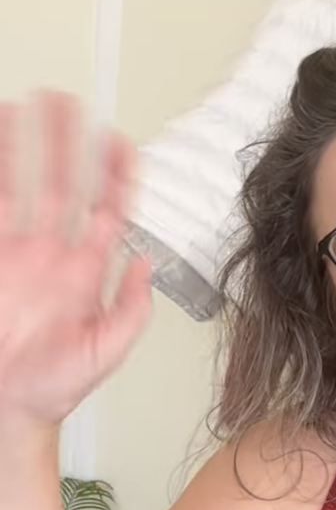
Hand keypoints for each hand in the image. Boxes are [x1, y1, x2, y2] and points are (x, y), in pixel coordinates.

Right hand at [0, 93, 151, 428]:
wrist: (6, 408)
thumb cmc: (51, 388)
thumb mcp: (105, 353)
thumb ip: (130, 311)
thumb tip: (147, 267)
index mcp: (86, 271)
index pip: (108, 210)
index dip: (116, 175)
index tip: (119, 142)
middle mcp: (53, 254)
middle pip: (64, 183)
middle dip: (67, 142)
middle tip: (68, 102)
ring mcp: (18, 251)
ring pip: (24, 184)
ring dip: (27, 147)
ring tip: (28, 107)